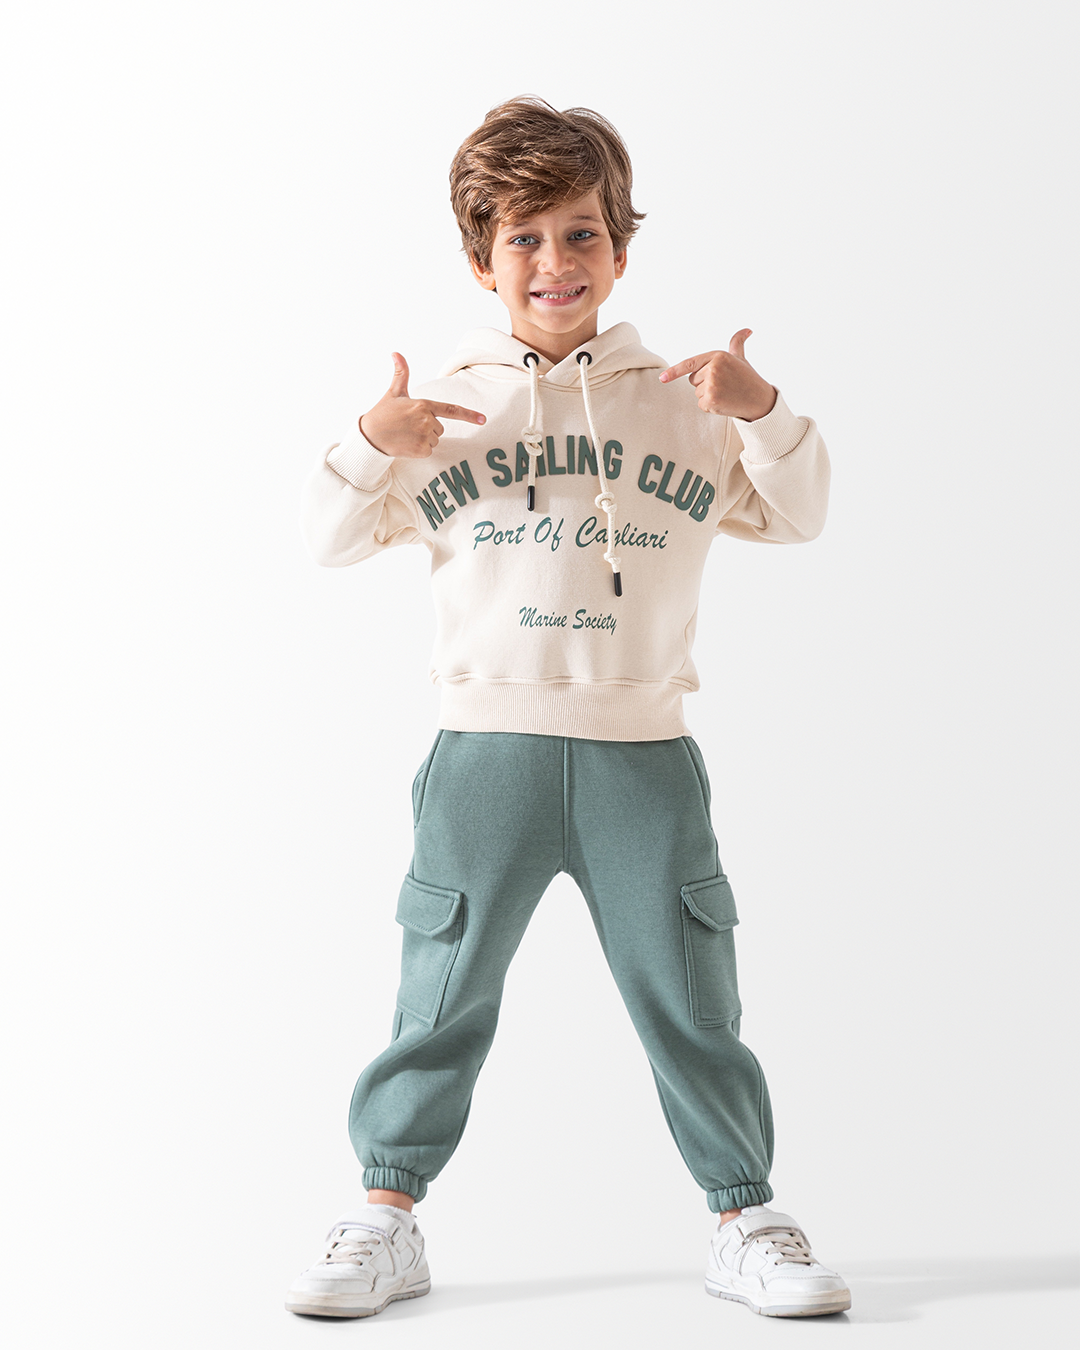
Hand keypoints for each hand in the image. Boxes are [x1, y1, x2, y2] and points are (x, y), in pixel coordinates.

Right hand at [359, 353, 485, 457]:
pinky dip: (420, 450)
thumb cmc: (382, 414)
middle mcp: (426, 420)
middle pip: (440, 428)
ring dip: (424, 440)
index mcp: (423, 405)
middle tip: (409, 427)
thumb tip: (396, 353)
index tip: (483, 420)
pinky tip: (407, 445)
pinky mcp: (421, 450)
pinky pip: (429, 451)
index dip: (469, 415)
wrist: (370, 437)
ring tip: (406, 435)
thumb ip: (401, 374)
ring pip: (435, 440)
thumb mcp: (394, 393)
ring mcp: (424, 436)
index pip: (451, 410)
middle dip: (428, 428)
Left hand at [659, 329, 776, 420]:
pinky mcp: (711, 400)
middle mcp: (713, 368)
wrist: (759, 399)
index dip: (674, 371)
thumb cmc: (747, 378)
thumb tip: (747, 330)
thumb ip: (737, 343)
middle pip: (692, 380)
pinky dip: (710, 406)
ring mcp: (712, 385)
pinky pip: (701, 404)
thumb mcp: (740, 358)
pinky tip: (724, 402)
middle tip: (723, 384)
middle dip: (704, 383)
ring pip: (697, 393)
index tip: (662, 378)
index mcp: (717, 356)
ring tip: (726, 393)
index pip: (690, 364)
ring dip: (708, 395)